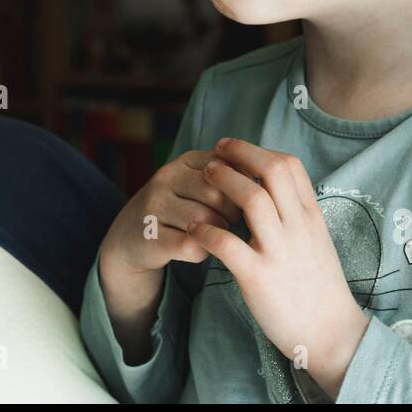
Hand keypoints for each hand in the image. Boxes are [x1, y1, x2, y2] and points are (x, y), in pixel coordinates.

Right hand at [97, 149, 242, 363]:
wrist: (134, 238)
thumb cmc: (185, 210)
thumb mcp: (204, 187)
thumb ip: (234, 177)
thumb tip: (276, 178)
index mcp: (187, 160)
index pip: (229, 167)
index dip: (246, 189)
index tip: (250, 203)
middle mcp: (166, 176)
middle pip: (218, 193)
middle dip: (234, 213)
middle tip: (239, 225)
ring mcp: (154, 205)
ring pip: (204, 219)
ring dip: (220, 234)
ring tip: (222, 238)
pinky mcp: (148, 235)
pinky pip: (189, 244)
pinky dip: (203, 251)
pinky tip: (203, 251)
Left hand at [188, 137, 370, 398]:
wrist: (331, 333)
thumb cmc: (319, 287)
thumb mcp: (316, 241)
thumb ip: (296, 213)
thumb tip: (272, 189)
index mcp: (311, 216)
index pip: (289, 165)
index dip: (258, 150)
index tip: (235, 149)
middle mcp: (298, 227)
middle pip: (272, 171)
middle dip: (241, 154)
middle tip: (216, 152)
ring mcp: (279, 251)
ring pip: (253, 199)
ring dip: (224, 181)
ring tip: (204, 176)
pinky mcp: (258, 277)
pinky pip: (228, 244)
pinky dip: (207, 230)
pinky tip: (194, 228)